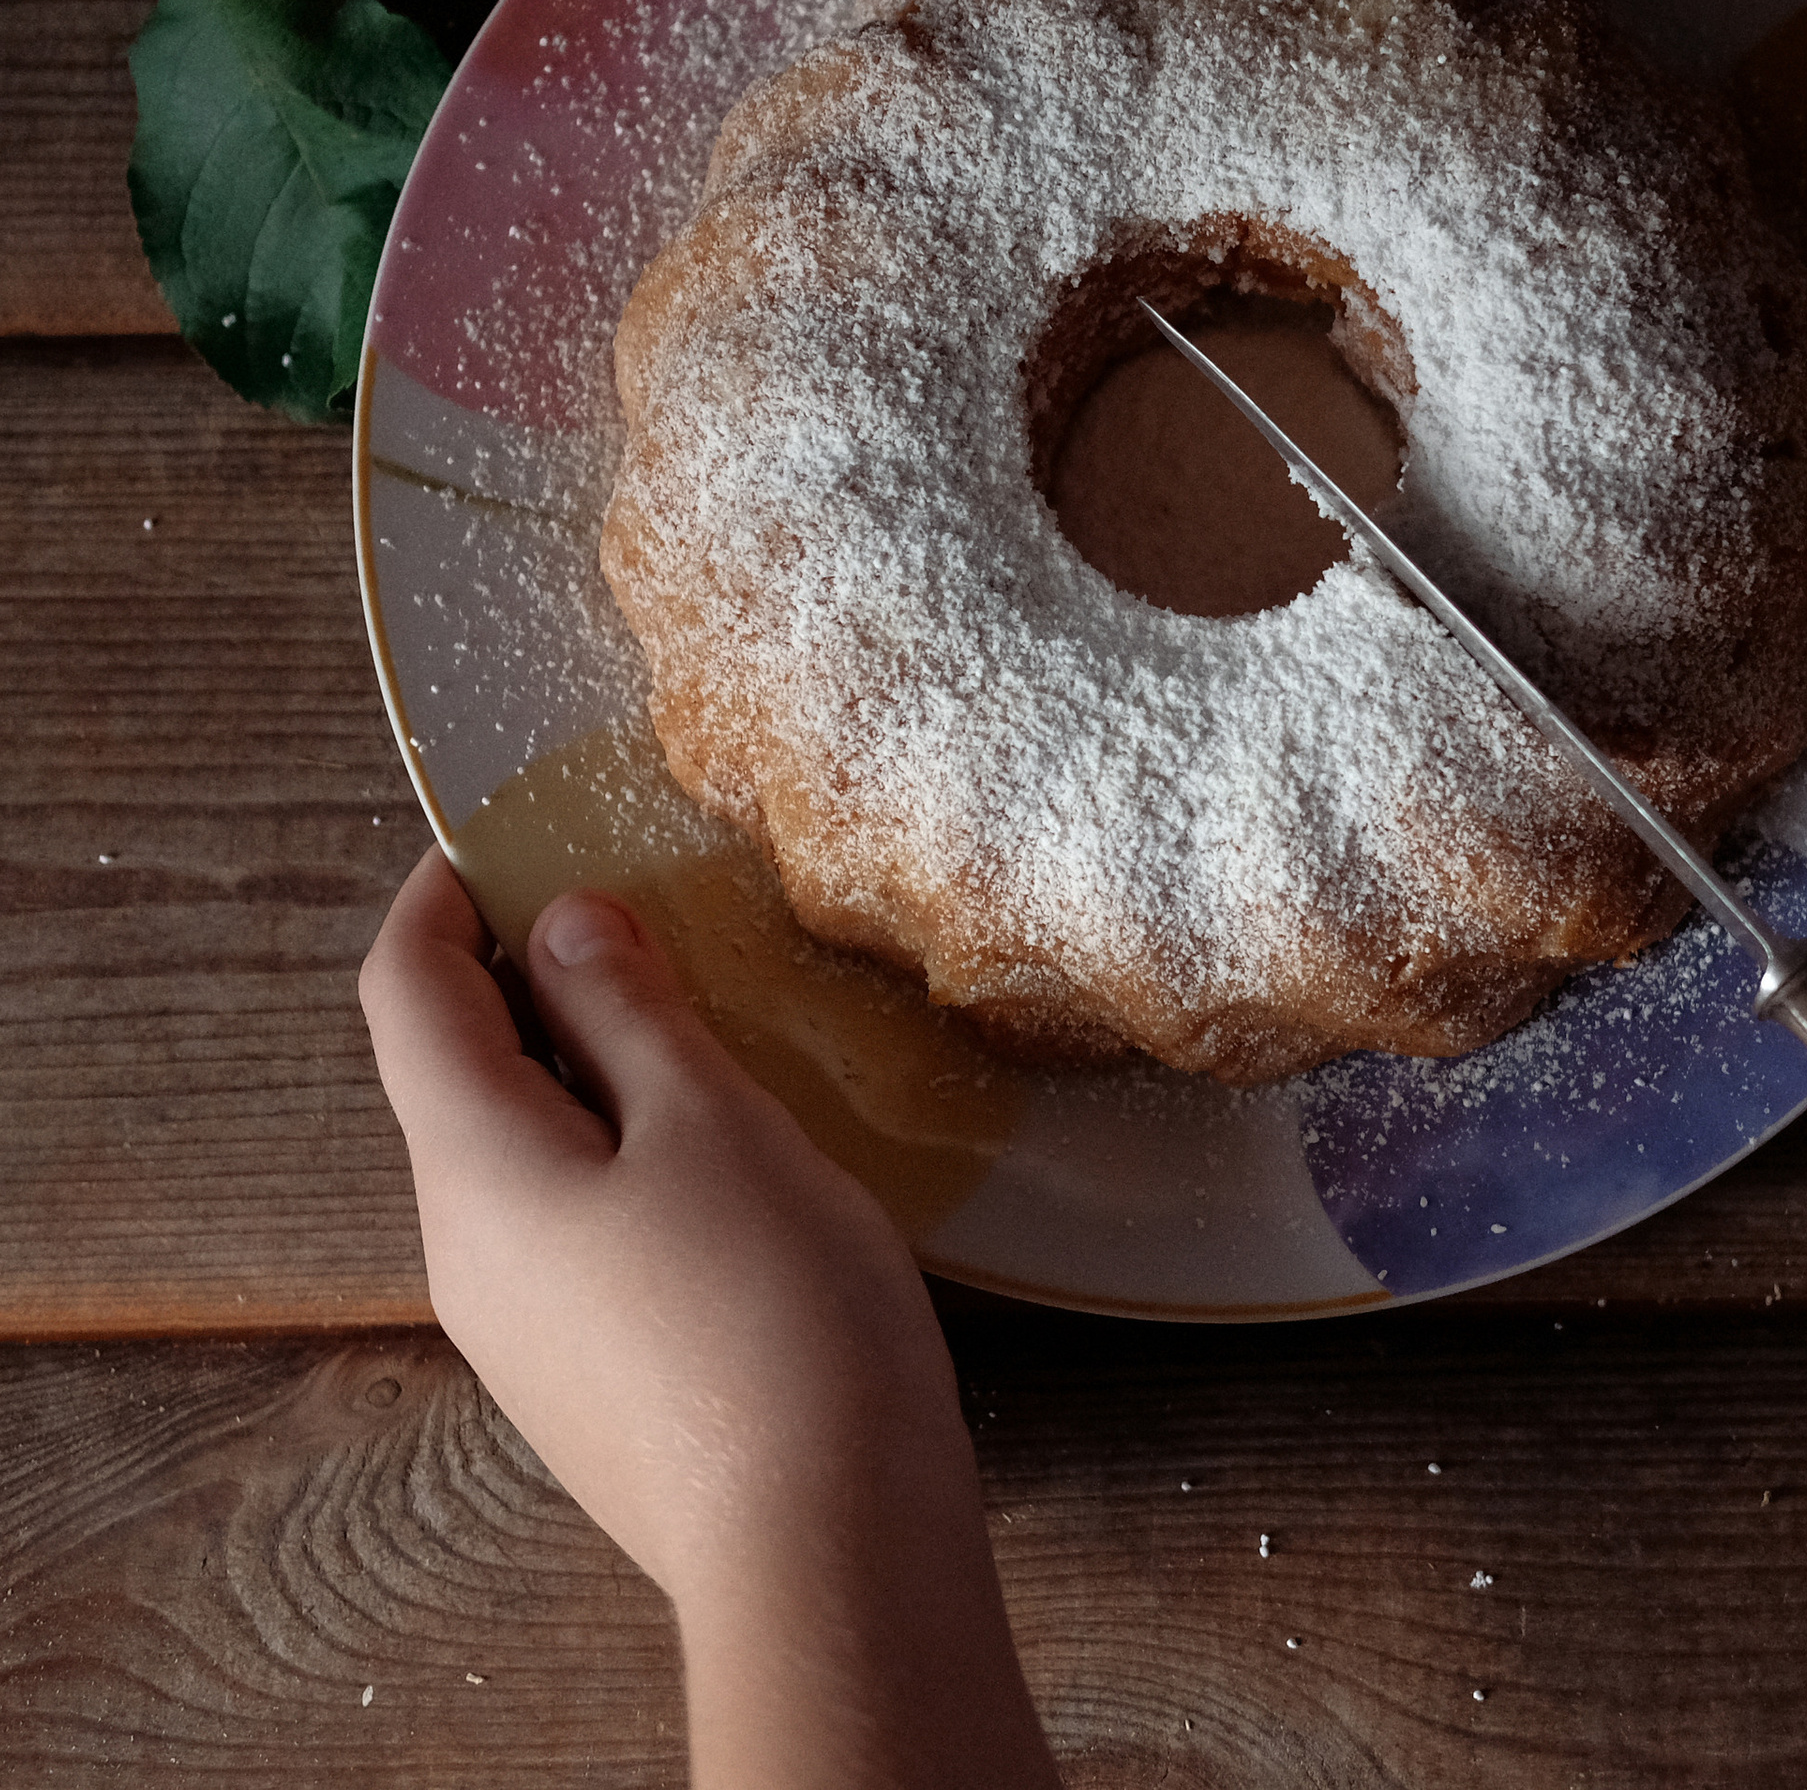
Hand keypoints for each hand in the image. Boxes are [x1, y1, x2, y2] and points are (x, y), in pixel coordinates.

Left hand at [359, 850, 1058, 1789]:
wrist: (825, 1543)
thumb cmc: (772, 1309)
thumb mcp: (712, 1121)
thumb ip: (629, 1011)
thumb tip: (567, 923)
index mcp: (476, 1169)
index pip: (404, 996)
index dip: (441, 898)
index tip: (510, 838)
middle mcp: (467, 1251)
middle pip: (454, 1074)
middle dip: (525, 976)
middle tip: (640, 916)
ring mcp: (522, 1327)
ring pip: (518, 1150)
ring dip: (579, 1063)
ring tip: (696, 1021)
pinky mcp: (587, 1374)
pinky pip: (567, 1220)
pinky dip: (612, 1144)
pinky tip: (716, 1149)